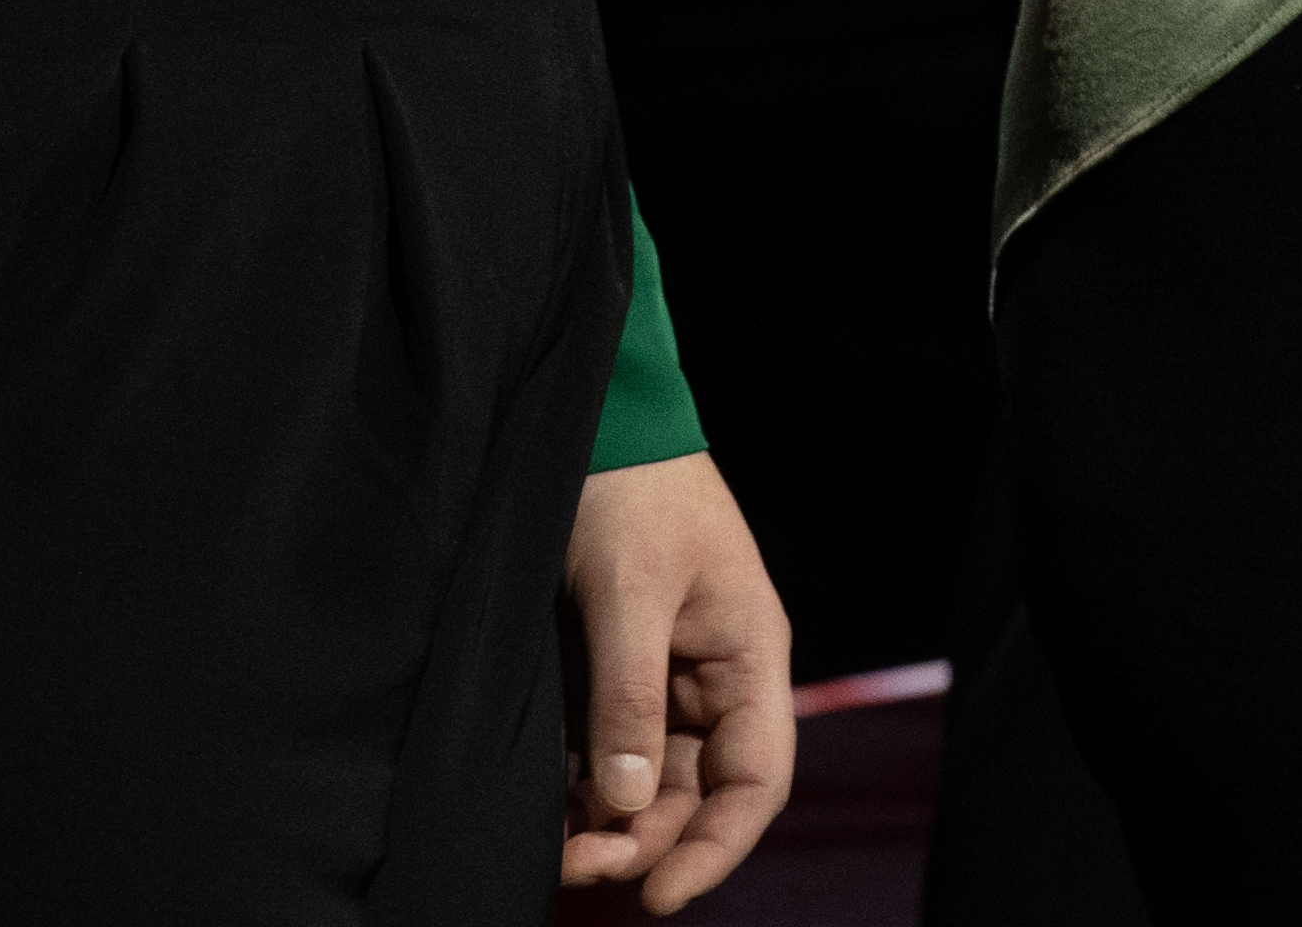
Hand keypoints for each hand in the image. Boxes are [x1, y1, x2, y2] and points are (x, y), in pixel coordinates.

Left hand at [556, 449, 796, 904]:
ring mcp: (664, 680)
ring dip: (608, 826)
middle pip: (696, 795)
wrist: (594, 423)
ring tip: (552, 850)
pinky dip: (581, 793)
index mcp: (748, 656)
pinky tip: (546, 811)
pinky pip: (606, 756)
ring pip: (648, 785)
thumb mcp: (628, 592)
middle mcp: (714, 679)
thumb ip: (629, 698)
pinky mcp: (613, 675)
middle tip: (575, 868)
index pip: (755, 780)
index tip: (657, 896)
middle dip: (644, 842)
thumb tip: (628, 804)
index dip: (715, 847)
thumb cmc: (630, 491)